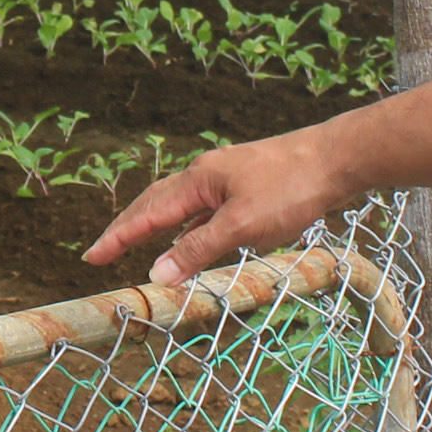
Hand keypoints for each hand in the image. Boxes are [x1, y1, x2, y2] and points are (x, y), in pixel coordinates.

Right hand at [83, 126, 355, 283]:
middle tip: (103, 251)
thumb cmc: (292, 188)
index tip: (92, 257)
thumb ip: (198, 249)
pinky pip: (208, 211)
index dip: (118, 237)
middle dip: (129, 228)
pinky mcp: (251, 187)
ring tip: (138, 246)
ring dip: (159, 228)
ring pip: (184, 207)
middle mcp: (208, 175)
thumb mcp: (242, 225)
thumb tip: (156, 272)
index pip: (147, 213)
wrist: (339, 159)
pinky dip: (192, 229)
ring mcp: (229, 180)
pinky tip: (196, 243)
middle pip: (157, 203)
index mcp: (199, 180)